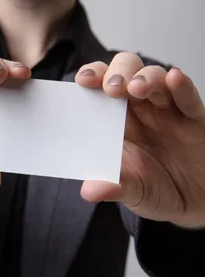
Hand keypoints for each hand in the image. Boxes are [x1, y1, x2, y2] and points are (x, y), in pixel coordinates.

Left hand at [75, 52, 204, 228]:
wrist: (193, 205)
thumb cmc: (156, 189)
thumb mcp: (131, 191)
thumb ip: (113, 187)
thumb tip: (89, 192)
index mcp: (117, 119)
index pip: (100, 86)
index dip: (93, 76)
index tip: (83, 80)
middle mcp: (141, 108)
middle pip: (127, 72)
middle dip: (117, 72)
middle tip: (111, 87)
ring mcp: (168, 110)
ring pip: (156, 78)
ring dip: (145, 77)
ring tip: (136, 88)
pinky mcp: (194, 117)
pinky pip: (188, 96)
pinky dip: (181, 85)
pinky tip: (174, 78)